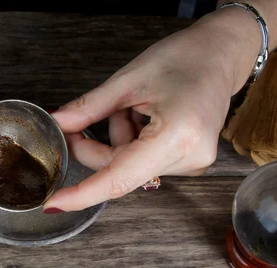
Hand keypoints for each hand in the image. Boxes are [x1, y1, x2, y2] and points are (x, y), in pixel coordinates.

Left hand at [45, 11, 258, 211]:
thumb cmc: (182, 58)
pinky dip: (134, 142)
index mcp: (176, 136)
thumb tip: (57, 125)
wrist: (222, 54)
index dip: (82, 194)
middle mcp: (189, 158)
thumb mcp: (128, 80)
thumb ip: (89, 109)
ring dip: (119, 140)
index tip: (53, 203)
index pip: (118, 179)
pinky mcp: (192, 162)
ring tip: (136, 105)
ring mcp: (194, 164)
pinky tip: (147, 116)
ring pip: (130, 167)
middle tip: (83, 118)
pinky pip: (145, 162)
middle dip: (96, 148)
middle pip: (120, 171)